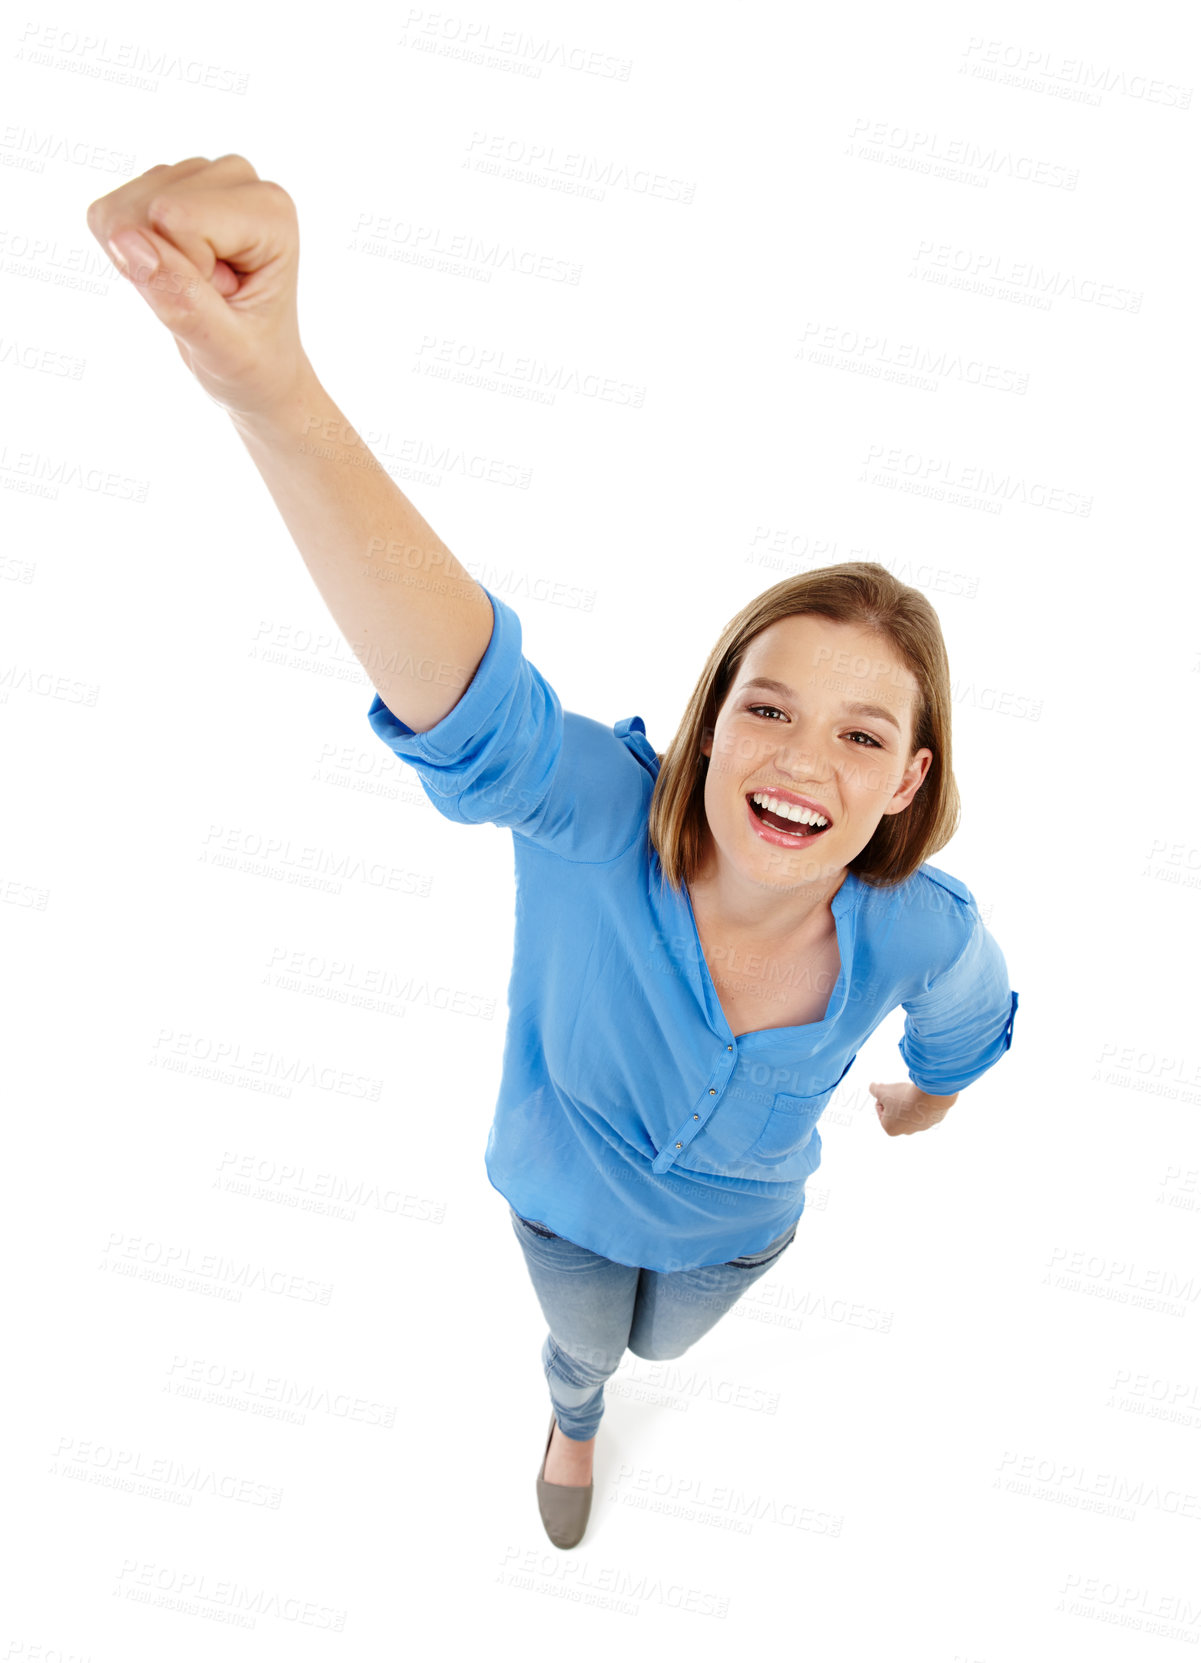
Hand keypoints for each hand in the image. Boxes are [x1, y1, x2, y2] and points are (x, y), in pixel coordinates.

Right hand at [86, 154, 310, 421]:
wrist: (257, 367)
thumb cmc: (253, 361)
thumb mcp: (224, 348)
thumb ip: (180, 299)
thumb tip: (123, 239)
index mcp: (269, 208)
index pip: (175, 217)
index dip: (186, 273)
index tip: (227, 298)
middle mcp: (238, 177)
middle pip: (146, 207)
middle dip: (164, 266)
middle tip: (212, 296)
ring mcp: (199, 175)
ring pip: (121, 210)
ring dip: (149, 263)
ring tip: (200, 286)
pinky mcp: (165, 184)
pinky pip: (107, 215)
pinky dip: (129, 256)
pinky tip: (176, 270)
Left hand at [869, 1080, 956, 1135]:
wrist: (930, 1097)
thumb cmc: (903, 1097)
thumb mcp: (881, 1090)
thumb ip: (873, 1088)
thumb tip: (874, 1087)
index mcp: (890, 1129)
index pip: (881, 1109)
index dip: (883, 1097)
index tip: (889, 1094)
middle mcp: (906, 1131)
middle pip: (896, 1111)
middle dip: (896, 1100)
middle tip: (900, 1092)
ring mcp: (922, 1127)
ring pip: (911, 1110)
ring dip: (910, 1100)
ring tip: (912, 1093)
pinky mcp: (934, 1120)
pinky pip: (925, 1108)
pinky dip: (923, 1100)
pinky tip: (923, 1095)